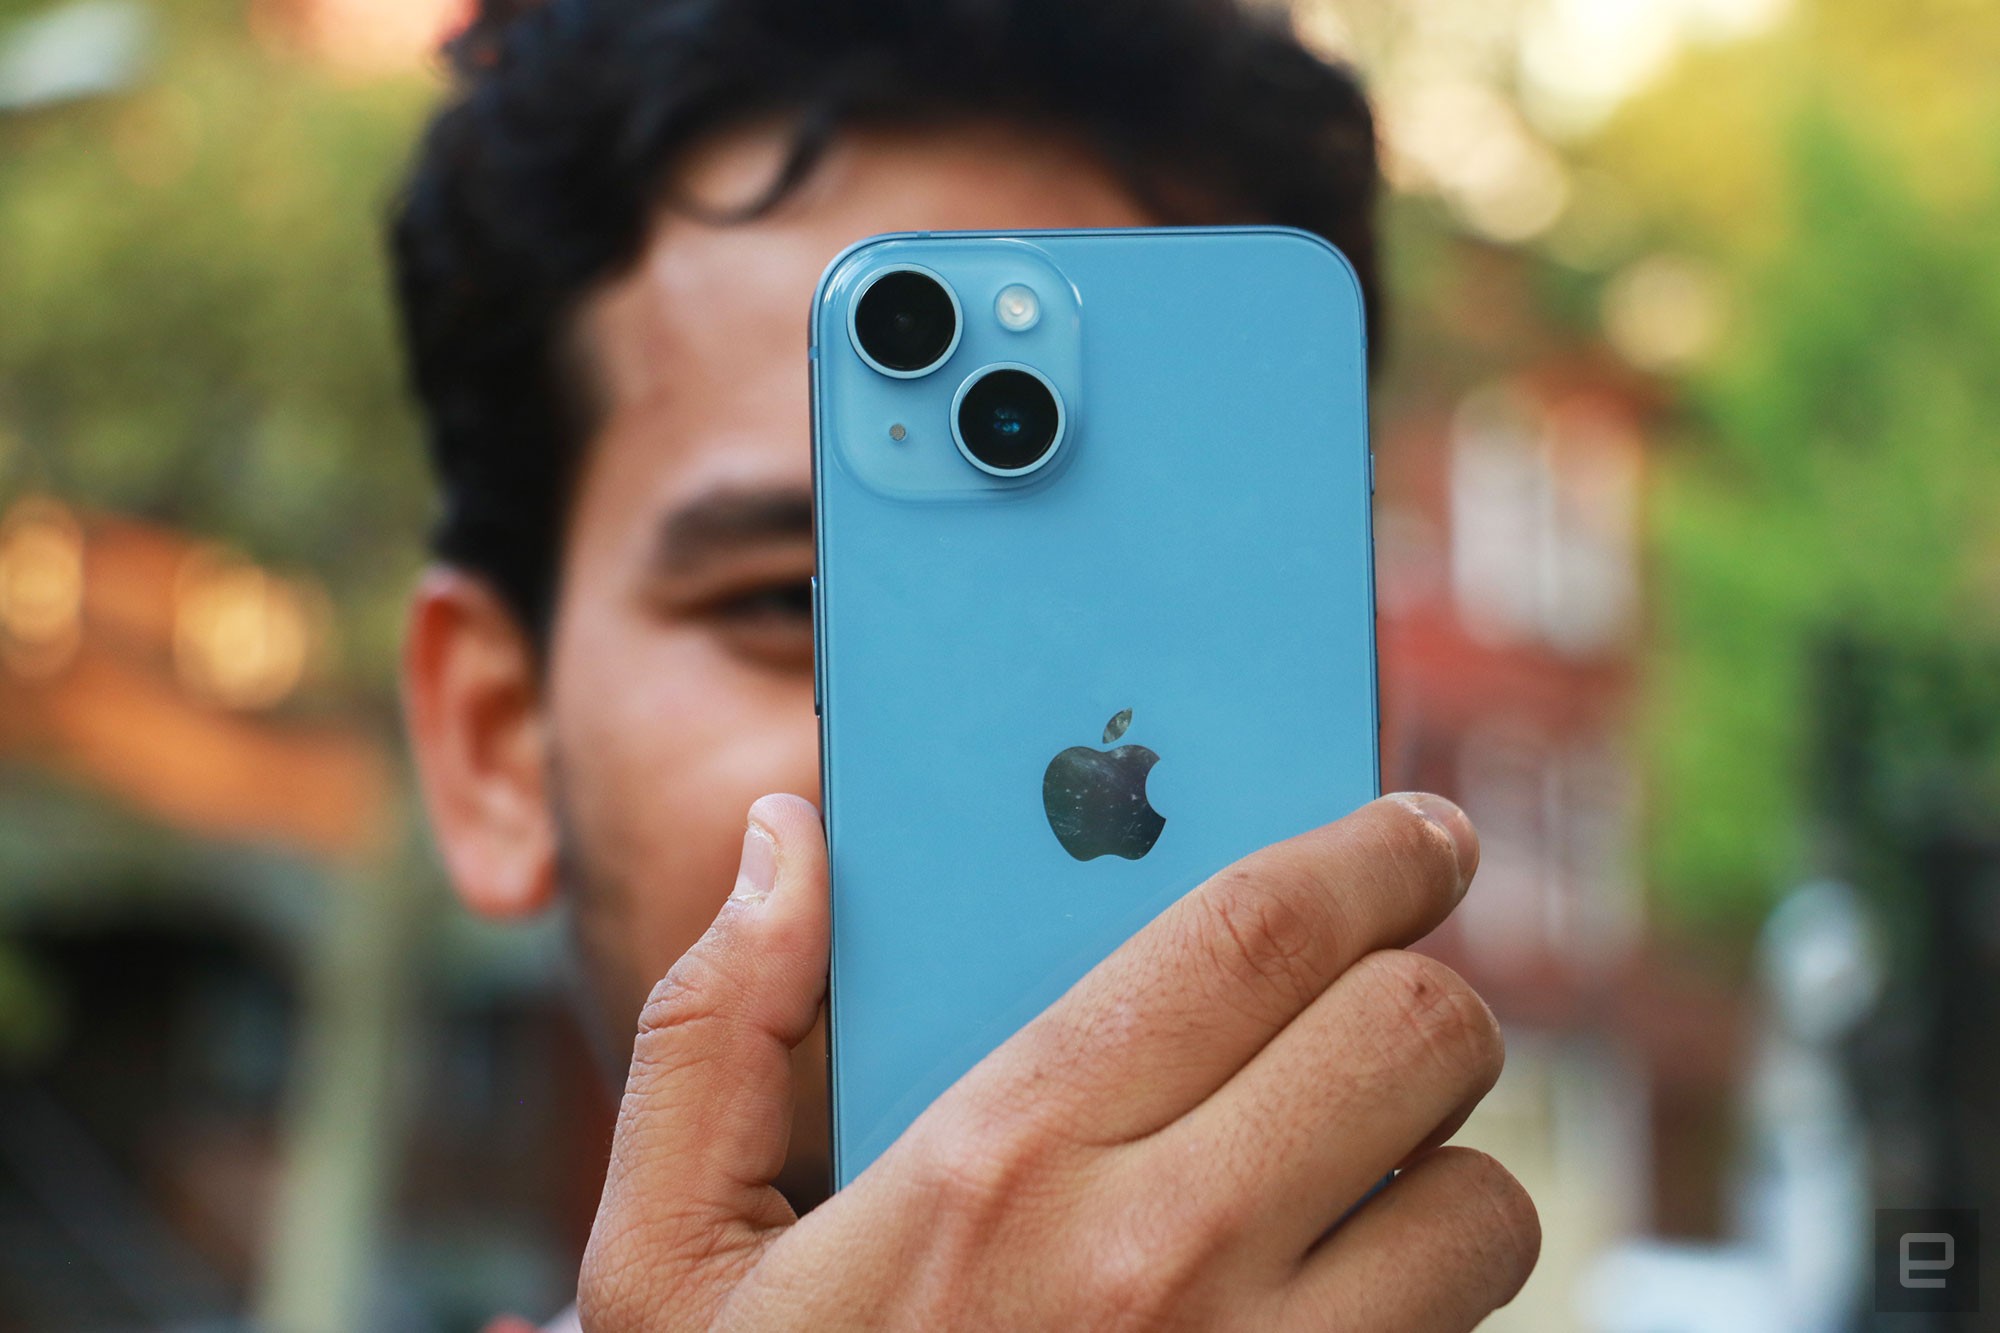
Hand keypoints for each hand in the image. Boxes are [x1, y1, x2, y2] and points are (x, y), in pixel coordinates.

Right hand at [579, 793, 1537, 1330]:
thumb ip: (716, 1028)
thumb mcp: (668, 1264)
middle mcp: (1159, 1267)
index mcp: (999, 1165)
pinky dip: (1429, 1291)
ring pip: (1480, 1200)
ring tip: (1351, 1165)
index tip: (1416, 832)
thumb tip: (783, 839)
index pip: (1251, 936)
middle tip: (1391, 982)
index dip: (1368, 855)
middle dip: (1427, 986)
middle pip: (1413, 1038)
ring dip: (1438, 1160)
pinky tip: (1333, 1294)